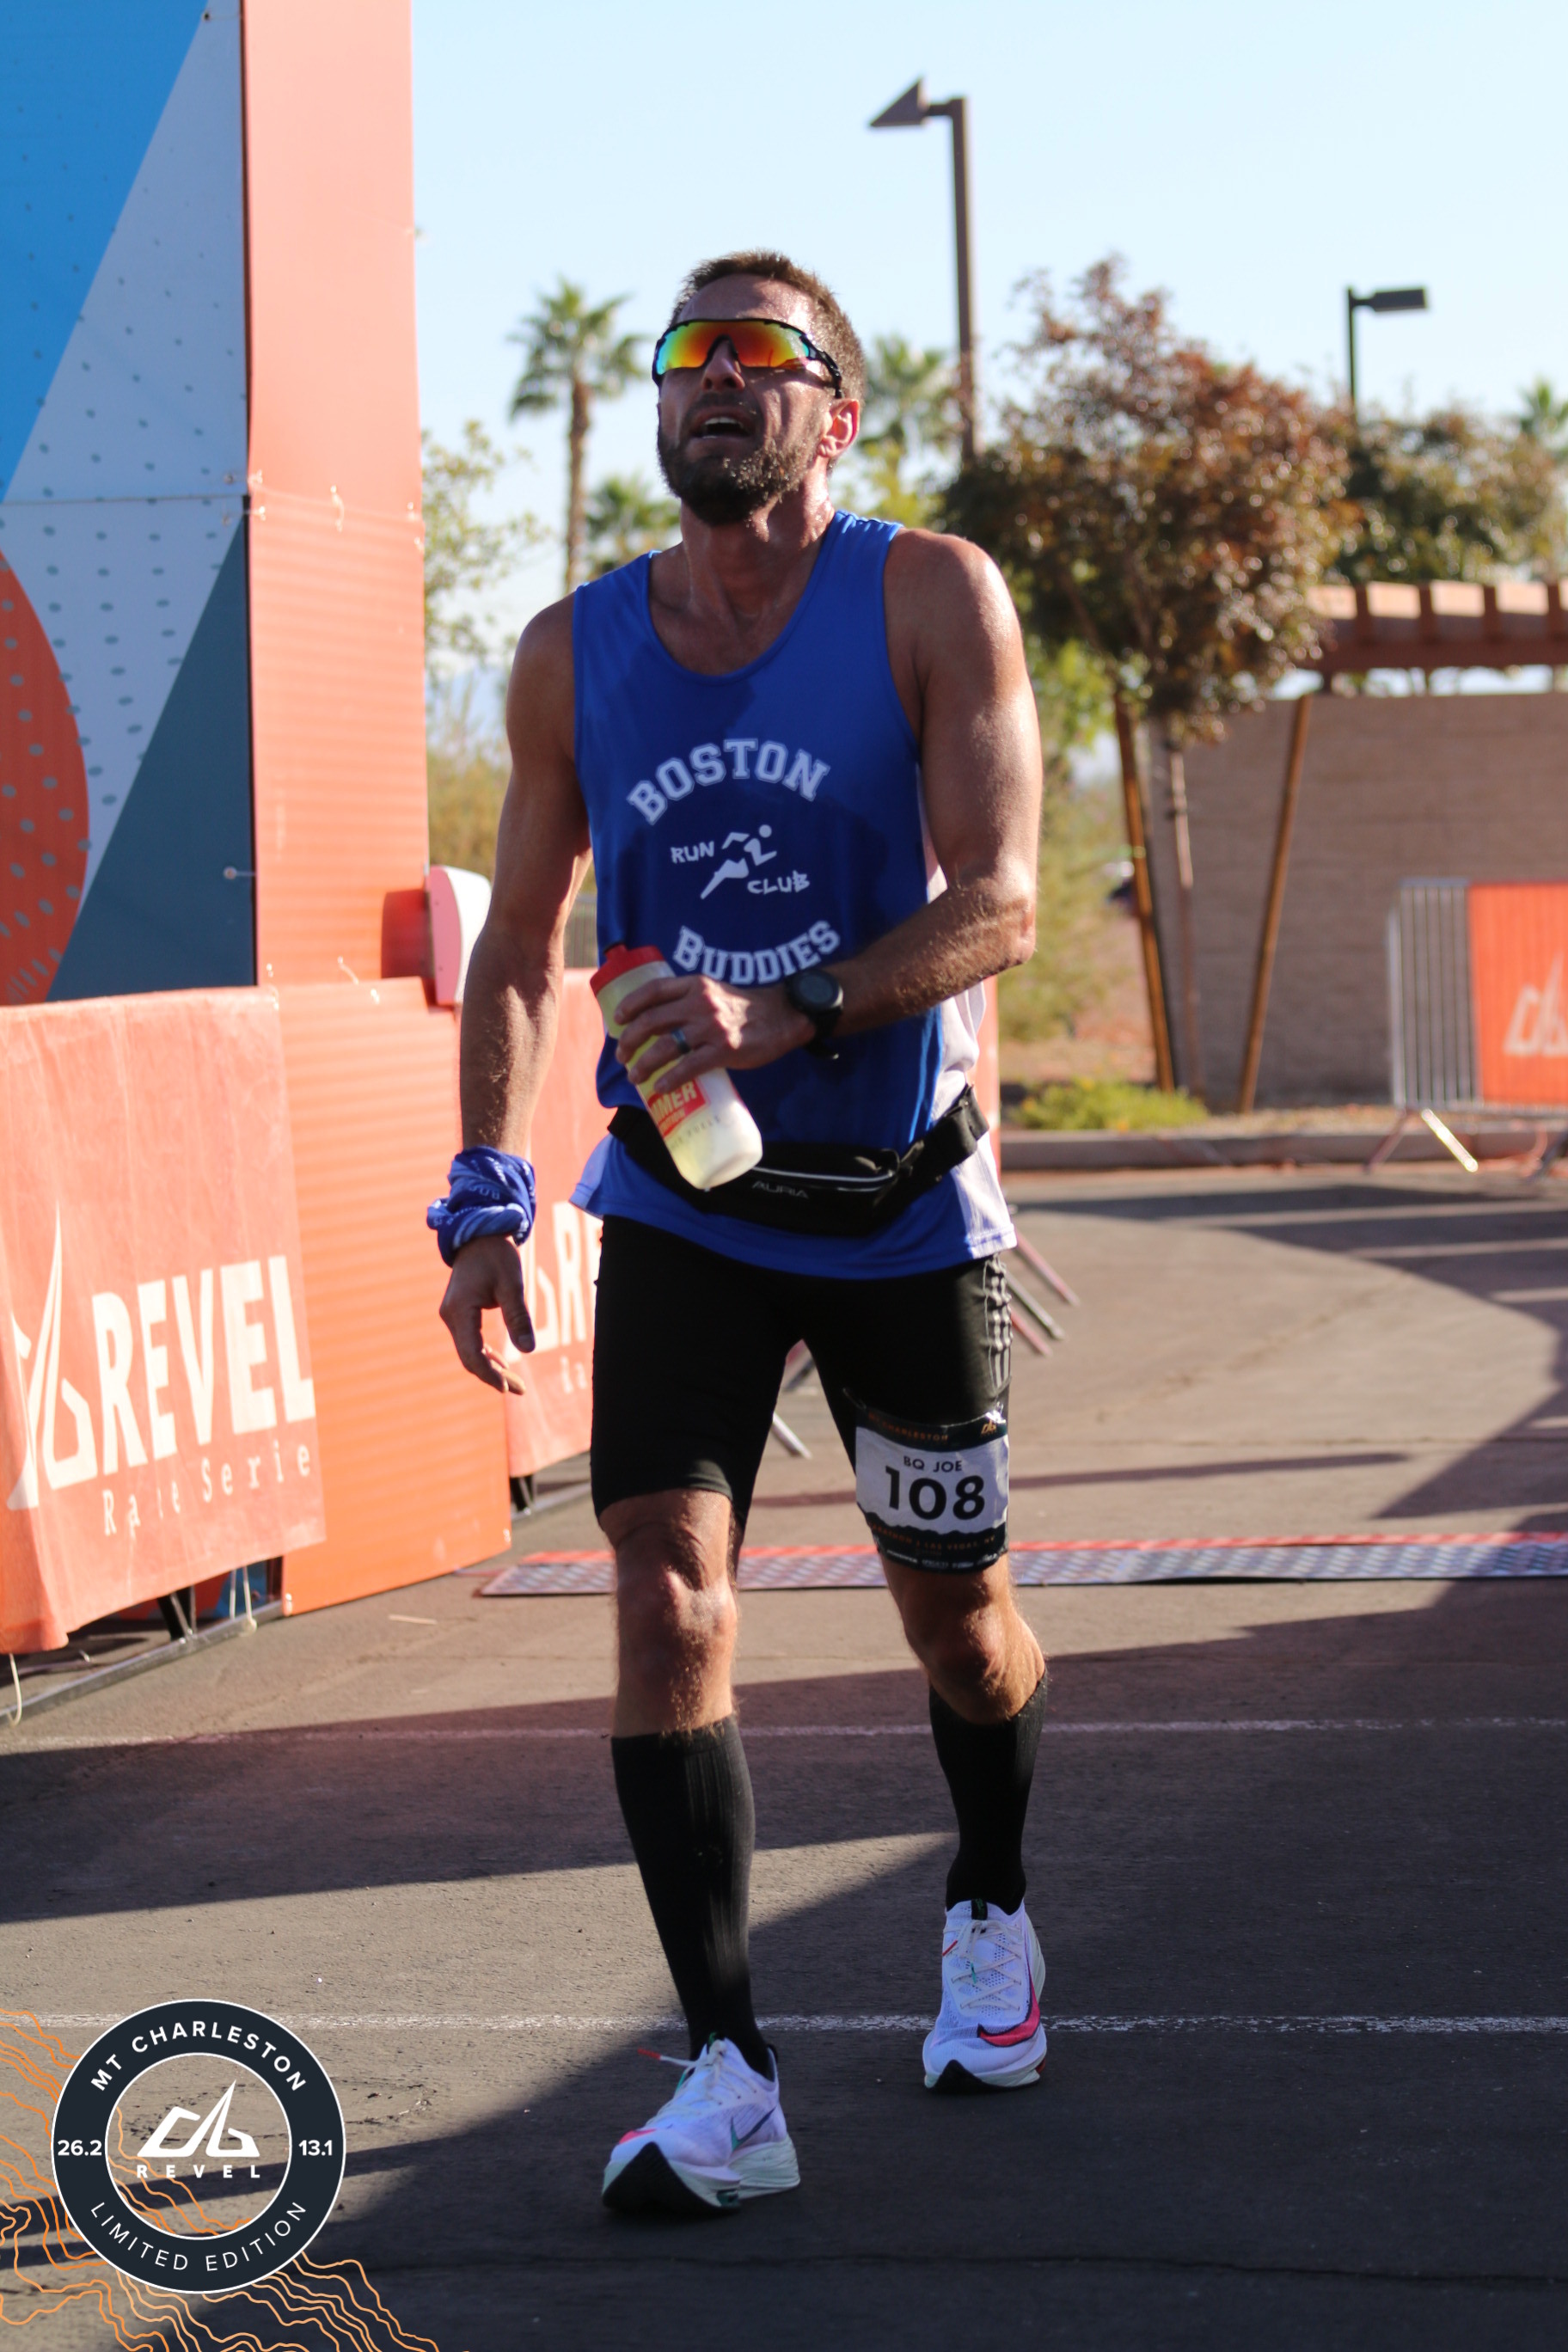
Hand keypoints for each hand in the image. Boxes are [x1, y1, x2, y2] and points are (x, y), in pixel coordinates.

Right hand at [439, 1233, 534, 1393]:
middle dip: (493, 1376)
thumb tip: (529, 1349)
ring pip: (470, 1352)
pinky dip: (486, 1355)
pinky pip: (471, 1341)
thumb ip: (518, 1316)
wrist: (479, 1235)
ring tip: (516, 1384)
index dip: (489, 1374)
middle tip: (520, 1390)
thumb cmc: (497, 1255)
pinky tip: (503, 1365)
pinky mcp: (460, 1314)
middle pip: (470, 1357)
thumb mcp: (512, 1284)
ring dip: (491, 1368)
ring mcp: (453, 1316)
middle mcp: (451, 1316)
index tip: (507, 1389)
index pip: (472, 1353)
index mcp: (460, 1310)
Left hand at [614, 974, 812, 1092]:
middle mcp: (700, 1003)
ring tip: (635, 1076)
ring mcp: (711, 1027)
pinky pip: (689, 1067)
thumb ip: (689, 1002)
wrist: (783, 1016)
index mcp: (695, 985)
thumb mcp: (714, 992)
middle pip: (652, 1021)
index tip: (616, 1019)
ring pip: (665, 1046)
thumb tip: (658, 1025)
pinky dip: (670, 1079)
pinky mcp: (724, 1050)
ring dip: (643, 1064)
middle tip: (622, 1056)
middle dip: (629, 1040)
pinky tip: (660, 1087)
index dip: (630, 1004)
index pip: (653, 990)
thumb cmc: (745, 1008)